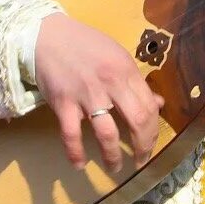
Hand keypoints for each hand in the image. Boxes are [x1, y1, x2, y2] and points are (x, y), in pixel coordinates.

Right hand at [33, 14, 162, 171]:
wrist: (47, 35)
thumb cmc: (85, 45)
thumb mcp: (117, 56)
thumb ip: (136, 82)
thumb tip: (158, 104)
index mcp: (126, 71)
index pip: (149, 107)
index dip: (153, 131)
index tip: (150, 143)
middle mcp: (110, 83)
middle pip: (137, 122)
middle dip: (142, 147)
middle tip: (140, 160)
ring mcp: (86, 95)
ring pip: (107, 133)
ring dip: (113, 156)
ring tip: (115, 167)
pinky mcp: (63, 103)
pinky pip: (71, 134)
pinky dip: (76, 153)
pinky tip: (79, 165)